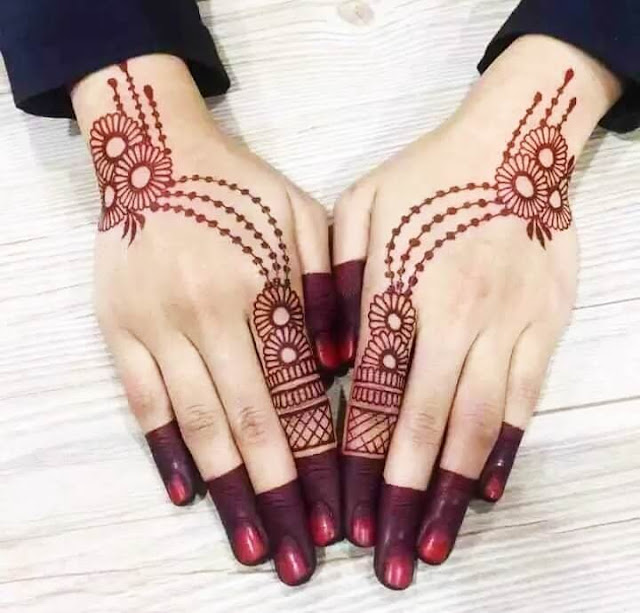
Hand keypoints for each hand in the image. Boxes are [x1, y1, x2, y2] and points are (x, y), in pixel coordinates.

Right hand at [72, 55, 341, 585]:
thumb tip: (340, 360)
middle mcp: (210, 316)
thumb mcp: (302, 215)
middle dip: (280, 493)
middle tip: (300, 556)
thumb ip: (329, 284)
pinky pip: (142, 398)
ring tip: (251, 542)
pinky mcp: (119, 327)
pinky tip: (186, 491)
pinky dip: (164, 447)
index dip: (320, 454)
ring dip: (228, 488)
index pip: (298, 391)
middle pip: (253, 421)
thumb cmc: (240, 186)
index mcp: (263, 288)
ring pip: (200, 422)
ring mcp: (158, 324)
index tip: (340, 508)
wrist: (157, 151)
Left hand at [333, 36, 621, 588]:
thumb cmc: (427, 176)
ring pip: (477, 421)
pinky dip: (505, 445)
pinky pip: (525, 394)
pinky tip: (487, 486)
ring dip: (454, 486)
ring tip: (437, 541)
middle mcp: (453, 316)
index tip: (347, 512)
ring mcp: (506, 322)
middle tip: (391, 557)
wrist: (510, 142)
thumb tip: (330, 356)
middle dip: (405, 494)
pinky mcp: (545, 322)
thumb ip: (338, 278)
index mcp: (401, 289)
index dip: (361, 458)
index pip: (374, 393)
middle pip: (424, 422)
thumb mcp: (361, 206)